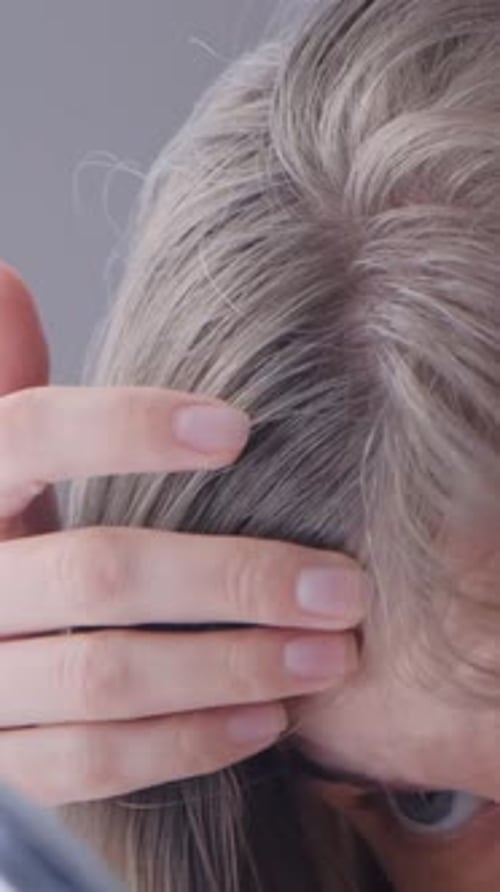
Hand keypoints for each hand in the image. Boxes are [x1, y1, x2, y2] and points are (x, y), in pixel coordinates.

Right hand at [0, 264, 366, 805]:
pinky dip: (187, 742)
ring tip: (327, 654)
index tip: (237, 428)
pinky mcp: (3, 760)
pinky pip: (91, 764)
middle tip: (338, 585)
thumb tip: (6, 279)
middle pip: (96, 573)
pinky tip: (266, 717)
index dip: (125, 428)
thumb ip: (8, 387)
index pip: (28, 437)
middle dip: (230, 578)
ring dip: (230, 665)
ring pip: (106, 675)